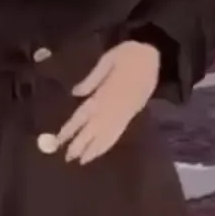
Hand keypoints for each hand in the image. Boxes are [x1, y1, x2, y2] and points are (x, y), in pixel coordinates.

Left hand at [56, 40, 160, 163]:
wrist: (155, 56)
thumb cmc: (129, 54)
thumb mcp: (107, 60)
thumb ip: (92, 79)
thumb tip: (75, 93)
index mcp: (104, 93)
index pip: (83, 114)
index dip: (71, 128)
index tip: (59, 140)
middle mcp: (113, 107)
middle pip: (94, 129)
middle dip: (80, 144)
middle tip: (68, 158)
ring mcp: (124, 112)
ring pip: (106, 134)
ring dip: (94, 148)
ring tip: (82, 161)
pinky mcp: (133, 114)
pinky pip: (119, 132)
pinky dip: (109, 143)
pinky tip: (102, 150)